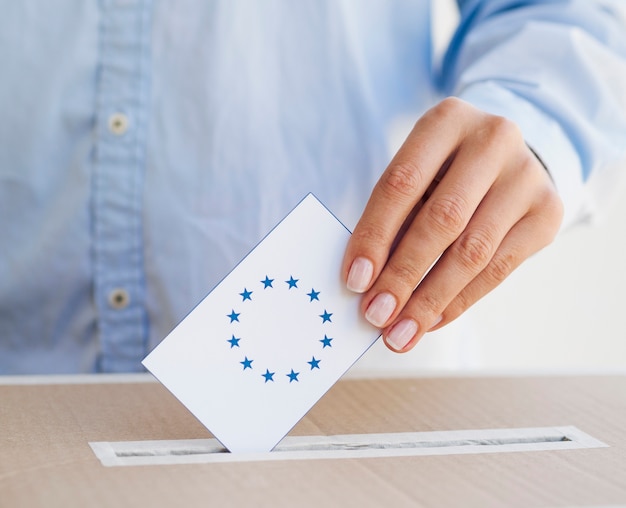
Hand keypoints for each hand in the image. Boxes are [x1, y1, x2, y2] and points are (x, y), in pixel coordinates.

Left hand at [342, 97, 563, 351]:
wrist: (507, 157)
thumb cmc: (443, 171)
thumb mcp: (416, 175)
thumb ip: (394, 218)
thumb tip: (365, 282)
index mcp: (446, 120)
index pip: (401, 184)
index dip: (375, 236)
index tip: (354, 280)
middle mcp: (493, 139)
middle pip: (442, 220)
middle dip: (403, 275)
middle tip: (376, 315)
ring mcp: (526, 175)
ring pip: (473, 252)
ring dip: (430, 300)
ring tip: (400, 332)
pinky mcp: (548, 211)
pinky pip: (499, 269)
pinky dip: (459, 301)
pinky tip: (431, 320)